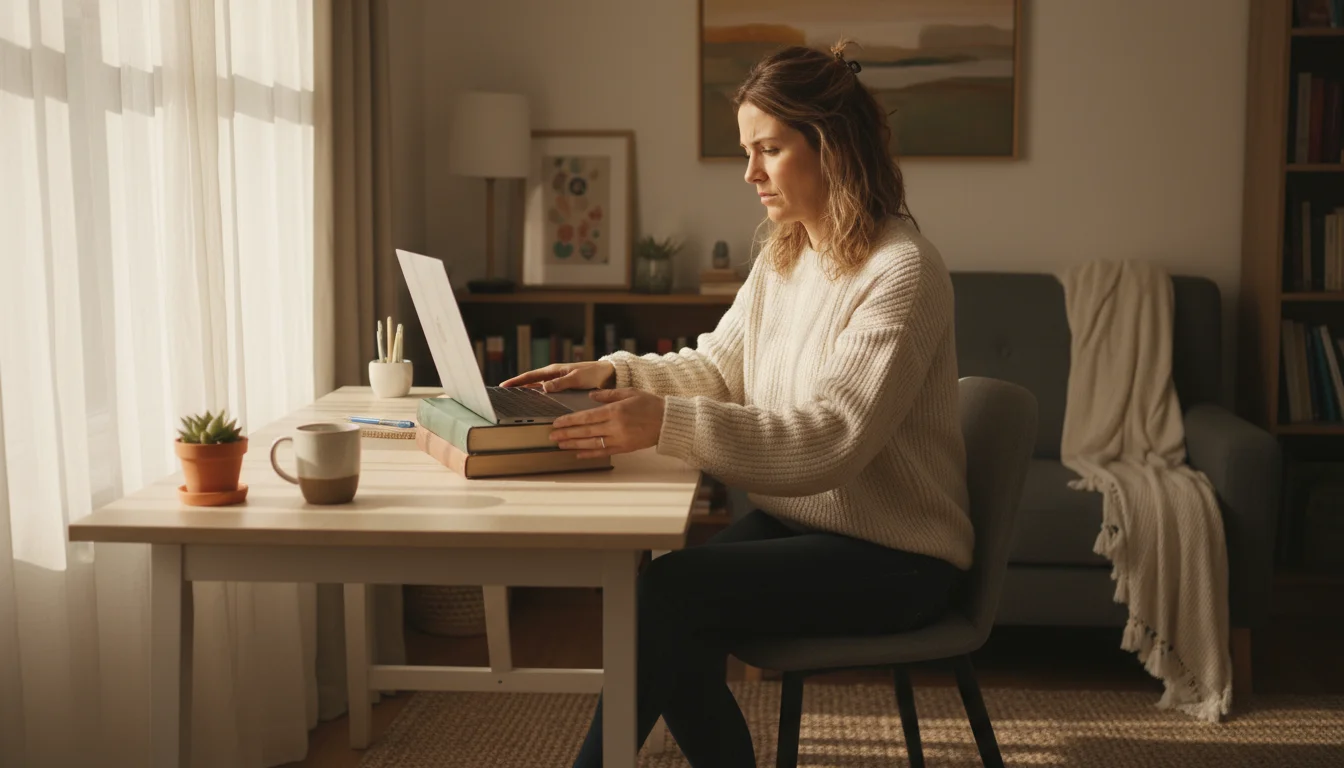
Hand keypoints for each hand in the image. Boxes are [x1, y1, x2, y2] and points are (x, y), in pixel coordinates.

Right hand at [500, 361, 616, 392]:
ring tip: (513, 399)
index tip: (503, 385)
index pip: (530, 376)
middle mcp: (553, 376)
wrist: (607, 374)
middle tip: (503, 394)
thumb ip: (561, 383)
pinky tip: (533, 403)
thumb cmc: (594, 374)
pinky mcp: (563, 388)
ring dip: (526, 391)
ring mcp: (557, 381)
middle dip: (517, 386)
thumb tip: (544, 387)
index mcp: (554, 371)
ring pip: (537, 387)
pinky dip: (537, 396)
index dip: (516, 381)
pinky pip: (546, 392)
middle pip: (530, 381)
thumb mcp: (577, 378)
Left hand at [549, 388, 664, 458]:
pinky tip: (578, 454)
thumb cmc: (649, 404)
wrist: (667, 421)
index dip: (570, 421)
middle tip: (552, 436)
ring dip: (574, 445)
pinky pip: (603, 452)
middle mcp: (615, 426)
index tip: (556, 423)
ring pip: (592, 443)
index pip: (586, 417)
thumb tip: (590, 396)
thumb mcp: (629, 392)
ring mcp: (619, 439)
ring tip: (560, 445)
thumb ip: (608, 394)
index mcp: (615, 411)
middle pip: (585, 431)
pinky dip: (589, 453)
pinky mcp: (624, 448)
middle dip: (567, 434)